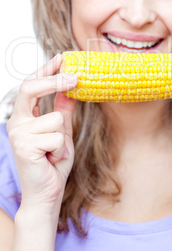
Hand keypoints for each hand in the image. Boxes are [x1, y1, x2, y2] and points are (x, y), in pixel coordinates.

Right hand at [7, 54, 77, 212]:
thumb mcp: (62, 131)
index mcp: (25, 116)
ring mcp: (18, 134)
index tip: (62, 57)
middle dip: (54, 81)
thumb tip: (71, 88)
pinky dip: (61, 150)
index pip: (32, 85)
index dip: (46, 70)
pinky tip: (50, 160)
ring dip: (63, 138)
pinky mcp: (24, 147)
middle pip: (31, 88)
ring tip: (55, 152)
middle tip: (76, 78)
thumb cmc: (52, 163)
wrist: (46, 193)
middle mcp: (16, 122)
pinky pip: (56, 138)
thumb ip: (63, 110)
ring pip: (55, 119)